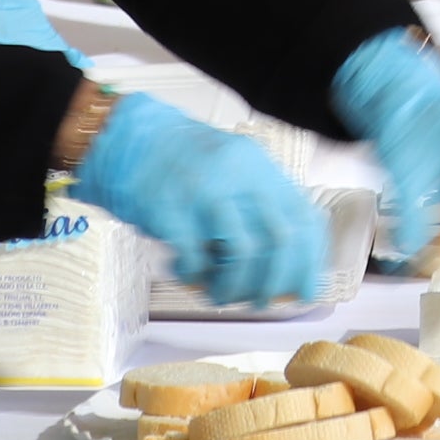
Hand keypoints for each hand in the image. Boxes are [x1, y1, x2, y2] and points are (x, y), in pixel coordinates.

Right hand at [73, 91, 327, 309]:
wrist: (128, 137)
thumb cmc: (182, 164)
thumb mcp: (232, 172)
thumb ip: (257, 208)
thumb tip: (282, 268)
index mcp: (261, 167)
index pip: (305, 218)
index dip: (310, 261)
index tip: (305, 290)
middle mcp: (240, 175)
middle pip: (281, 239)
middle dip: (275, 282)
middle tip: (259, 301)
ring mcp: (206, 190)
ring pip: (244, 253)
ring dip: (235, 287)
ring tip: (219, 294)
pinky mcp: (171, 208)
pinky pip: (195, 257)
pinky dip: (194, 276)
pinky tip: (186, 273)